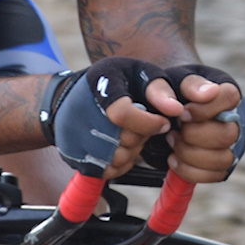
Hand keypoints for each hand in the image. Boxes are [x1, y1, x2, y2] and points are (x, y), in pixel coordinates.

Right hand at [41, 57, 172, 179]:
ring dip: (132, 150)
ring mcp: (76, 136)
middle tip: (142, 125)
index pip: (122, 114)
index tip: (163, 122)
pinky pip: (108, 170)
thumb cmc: (112, 83)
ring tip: (129, 134)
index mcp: (100, 84)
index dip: (149, 123)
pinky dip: (121, 162)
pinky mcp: (75, 156)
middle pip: (124, 139)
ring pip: (118, 158)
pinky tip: (120, 146)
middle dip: (142, 135)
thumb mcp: (139, 73)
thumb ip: (159, 89)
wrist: (69, 96)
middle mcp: (82, 112)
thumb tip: (175, 109)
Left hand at [148, 64, 244, 182]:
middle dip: (193, 136)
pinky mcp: (223, 164)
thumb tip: (205, 94)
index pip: (230, 98)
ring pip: (223, 159)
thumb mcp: (160, 83)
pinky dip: (189, 171)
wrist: (163, 113)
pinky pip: (215, 175)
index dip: (204, 110)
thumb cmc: (167, 94)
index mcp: (225, 91)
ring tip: (172, 142)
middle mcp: (236, 118)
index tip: (182, 114)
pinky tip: (173, 159)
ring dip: (190, 154)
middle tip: (175, 129)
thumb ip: (169, 87)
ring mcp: (232, 143)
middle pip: (228, 134)